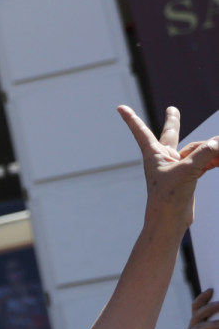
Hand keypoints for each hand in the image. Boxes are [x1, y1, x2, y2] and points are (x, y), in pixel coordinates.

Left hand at [120, 105, 218, 227]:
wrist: (170, 220)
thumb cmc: (169, 196)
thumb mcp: (187, 171)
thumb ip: (204, 153)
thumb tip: (217, 142)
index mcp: (154, 154)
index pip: (141, 131)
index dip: (131, 119)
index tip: (119, 108)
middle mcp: (164, 158)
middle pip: (172, 135)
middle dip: (173, 122)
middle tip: (173, 109)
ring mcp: (176, 167)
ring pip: (198, 150)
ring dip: (212, 150)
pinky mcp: (188, 176)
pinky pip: (204, 161)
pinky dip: (215, 159)